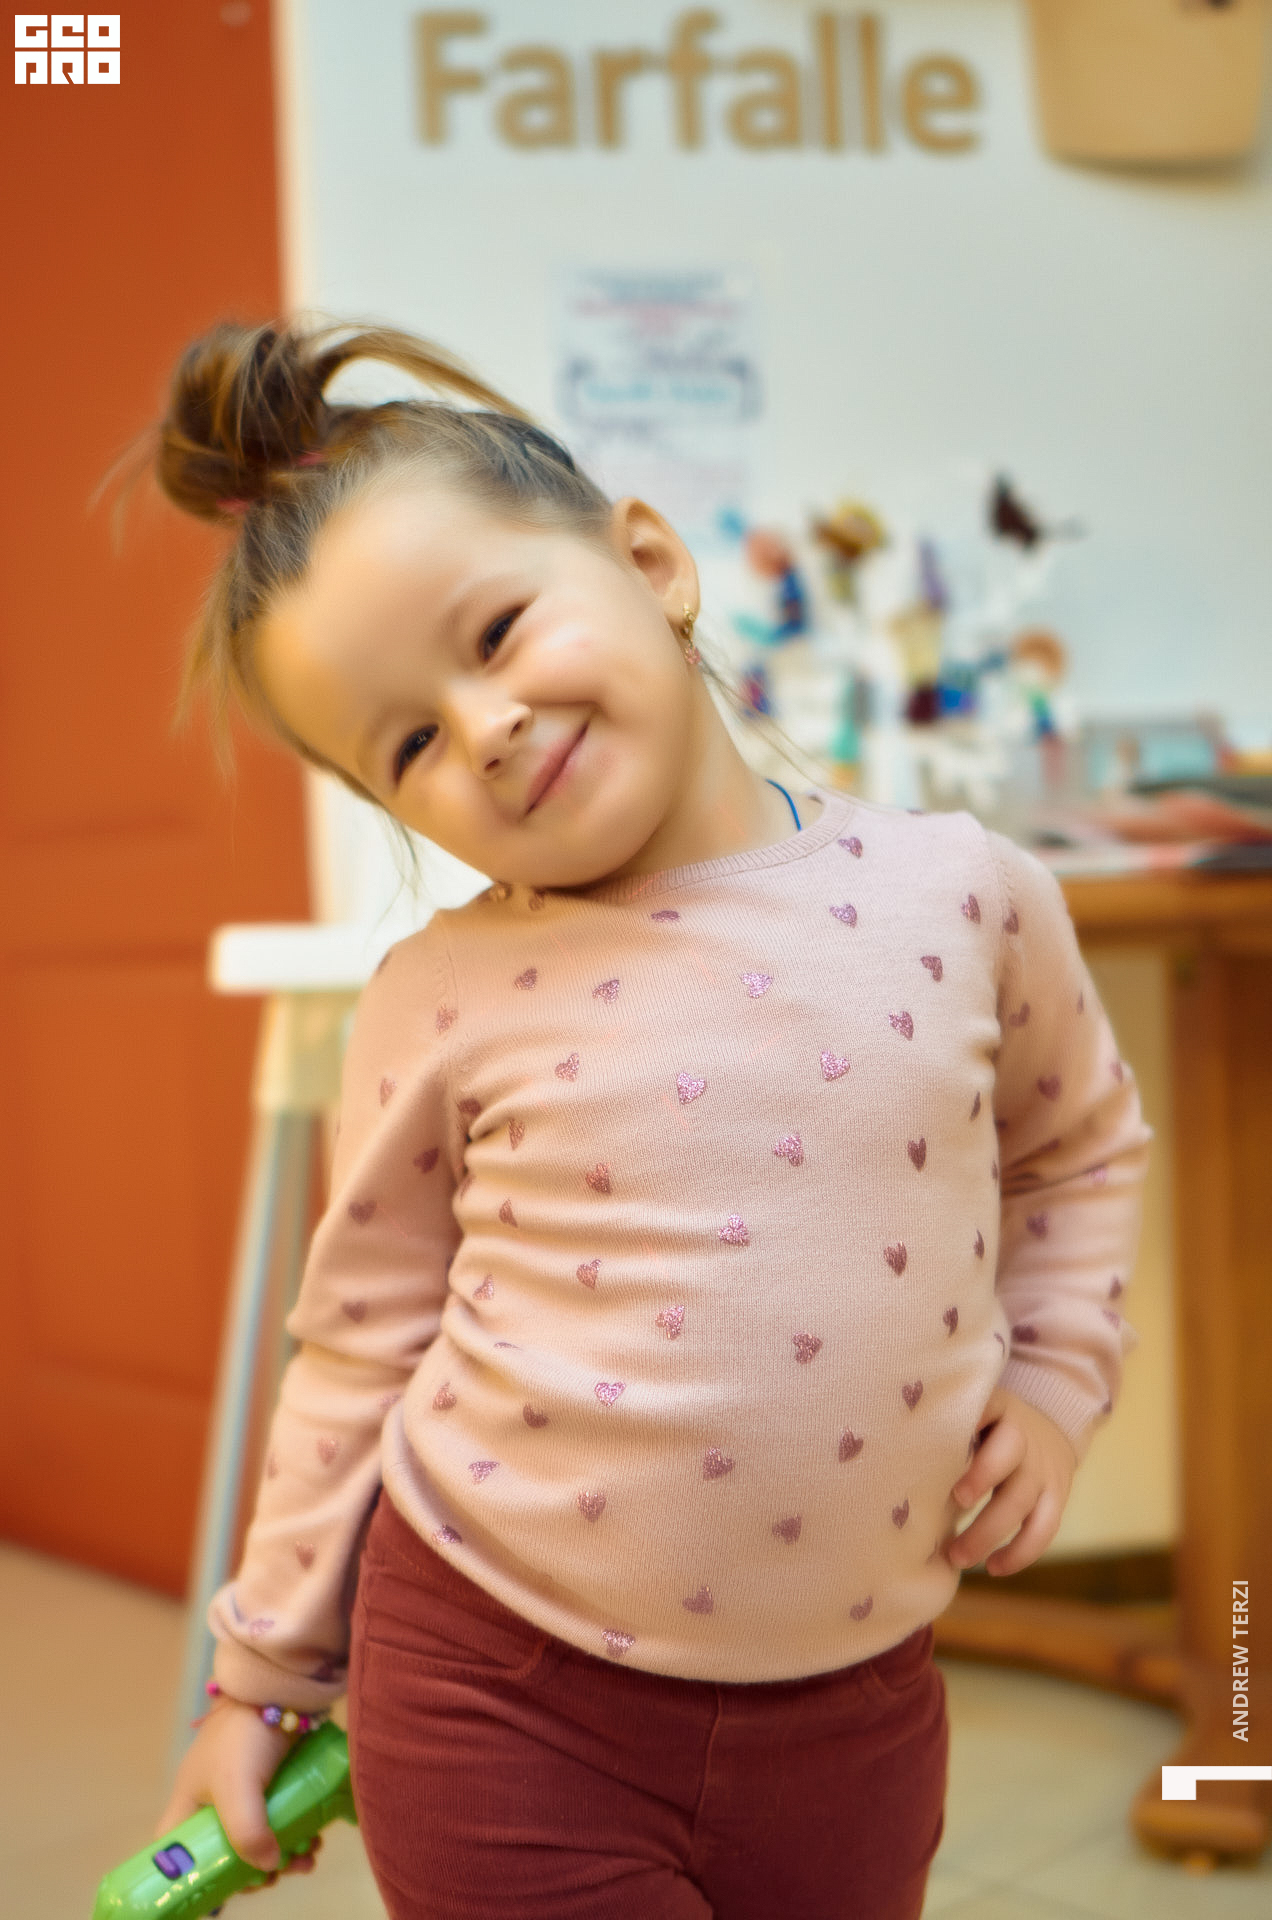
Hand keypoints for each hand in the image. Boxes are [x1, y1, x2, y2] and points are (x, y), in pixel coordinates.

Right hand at [153, 1695, 323, 1888]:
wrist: (278, 1684)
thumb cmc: (243, 1735)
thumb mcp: (237, 1787)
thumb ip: (247, 1832)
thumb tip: (268, 1867)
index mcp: (186, 1809)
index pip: (178, 1861)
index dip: (200, 1881)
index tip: (232, 1889)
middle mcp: (209, 1806)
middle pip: (224, 1858)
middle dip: (254, 1872)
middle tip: (279, 1874)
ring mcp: (240, 1794)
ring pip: (256, 1842)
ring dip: (282, 1856)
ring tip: (306, 1856)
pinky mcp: (269, 1782)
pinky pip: (278, 1821)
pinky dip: (294, 1834)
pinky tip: (313, 1838)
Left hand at [943, 1385, 1077, 1577]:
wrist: (1050, 1428)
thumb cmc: (991, 1426)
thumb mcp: (976, 1413)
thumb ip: (949, 1426)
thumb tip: (898, 1453)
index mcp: (999, 1409)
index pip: (990, 1409)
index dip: (971, 1425)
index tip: (944, 1446)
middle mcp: (1026, 1437)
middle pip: (1008, 1458)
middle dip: (981, 1480)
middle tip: (953, 1503)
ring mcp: (1044, 1469)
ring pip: (1024, 1501)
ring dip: (989, 1533)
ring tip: (957, 1557)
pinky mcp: (1057, 1498)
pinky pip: (1045, 1529)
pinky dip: (1020, 1553)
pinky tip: (992, 1568)